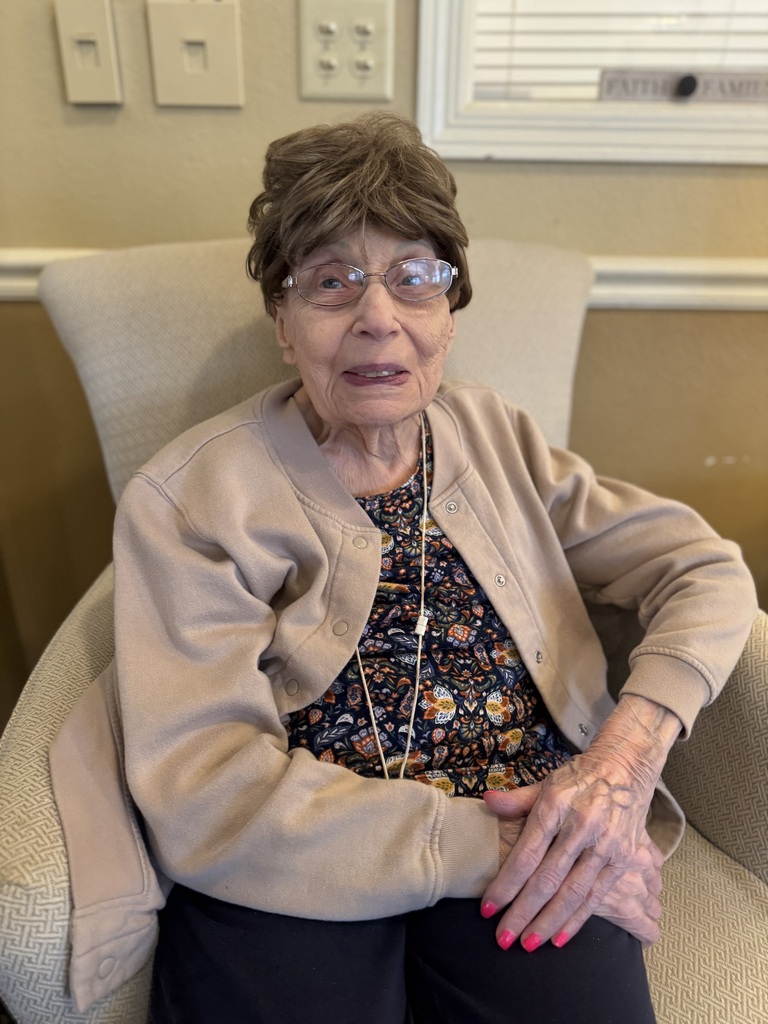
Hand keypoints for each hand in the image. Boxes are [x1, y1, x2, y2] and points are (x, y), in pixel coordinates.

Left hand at [480, 695, 679, 950]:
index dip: (506, 884)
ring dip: (548, 923)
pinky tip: (559, 939)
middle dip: (523, 913)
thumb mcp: (546, 782)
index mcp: (556, 806)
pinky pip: (596, 895)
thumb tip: (487, 801)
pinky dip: (577, 920)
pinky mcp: (622, 859)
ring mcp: (605, 845)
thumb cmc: (577, 778)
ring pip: (572, 893)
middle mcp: (581, 827)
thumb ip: (517, 800)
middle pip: (548, 879)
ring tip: (527, 944)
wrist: (625, 767)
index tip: (487, 908)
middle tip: (503, 938)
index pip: (527, 854)